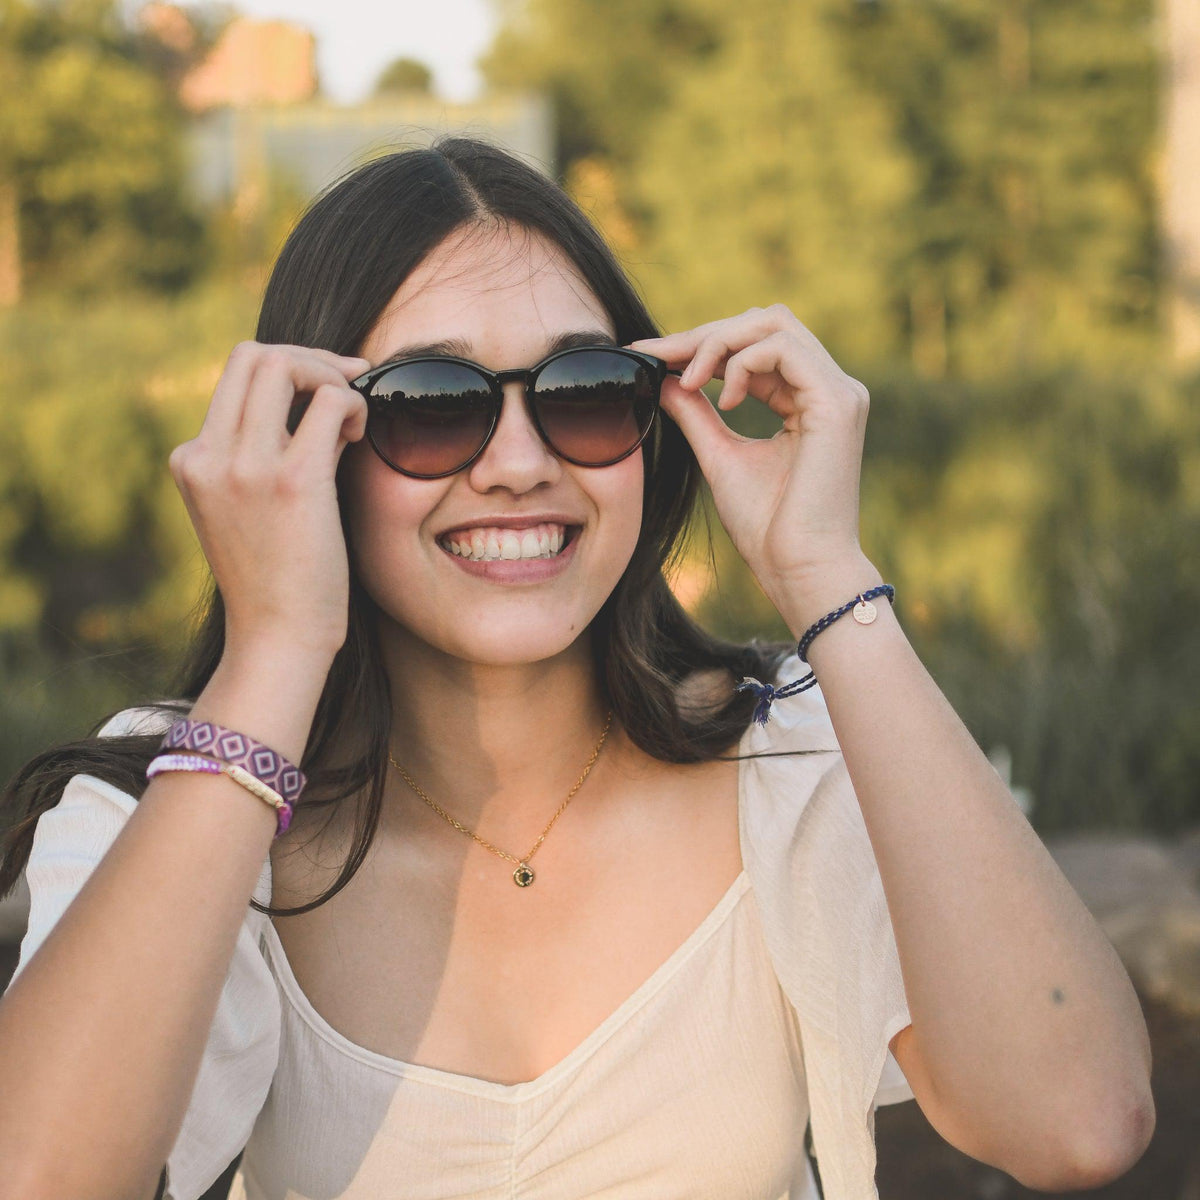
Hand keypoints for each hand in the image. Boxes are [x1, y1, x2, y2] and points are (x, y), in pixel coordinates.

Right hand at [167, 342, 369, 659]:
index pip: (235, 374)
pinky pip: (330, 403)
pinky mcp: (292, 483)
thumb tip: (315, 404)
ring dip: (331, 378)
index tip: (326, 389)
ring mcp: (245, 467)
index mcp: (192, 460)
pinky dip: (354, 406)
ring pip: (284, 365)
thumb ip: (259, 456)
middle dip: (310, 360)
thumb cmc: (278, 579)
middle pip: (254, 354)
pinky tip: (360, 437)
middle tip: (346, 390)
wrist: (278, 639)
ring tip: (351, 421)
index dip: (289, 367)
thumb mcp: (245, 509)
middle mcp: (209, 456)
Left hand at [628, 304, 874, 615]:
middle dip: (705, 334)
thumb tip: (665, 380)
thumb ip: (696, 414)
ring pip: (774, 324)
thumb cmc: (767, 528)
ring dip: (718, 344)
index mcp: (808, 400)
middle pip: (766, 320)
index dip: (701, 343)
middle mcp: (830, 388)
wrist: (800, 570)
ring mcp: (840, 392)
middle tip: (657, 356)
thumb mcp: (719, 457)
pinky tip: (722, 400)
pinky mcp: (838, 403)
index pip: (755, 345)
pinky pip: (782, 349)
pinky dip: (740, 364)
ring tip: (689, 382)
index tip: (648, 356)